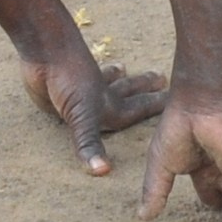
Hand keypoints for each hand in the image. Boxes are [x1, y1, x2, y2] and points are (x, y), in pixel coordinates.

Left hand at [22, 54, 168, 176]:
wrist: (45, 50)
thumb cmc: (68, 80)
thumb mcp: (81, 117)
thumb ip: (90, 144)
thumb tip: (103, 171)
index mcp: (110, 106)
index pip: (139, 108)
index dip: (156, 106)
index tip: (176, 101)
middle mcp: (100, 97)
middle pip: (127, 91)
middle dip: (144, 88)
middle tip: (162, 77)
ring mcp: (81, 91)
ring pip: (106, 81)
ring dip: (118, 77)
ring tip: (124, 68)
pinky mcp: (62, 89)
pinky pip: (80, 82)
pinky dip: (88, 76)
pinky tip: (88, 69)